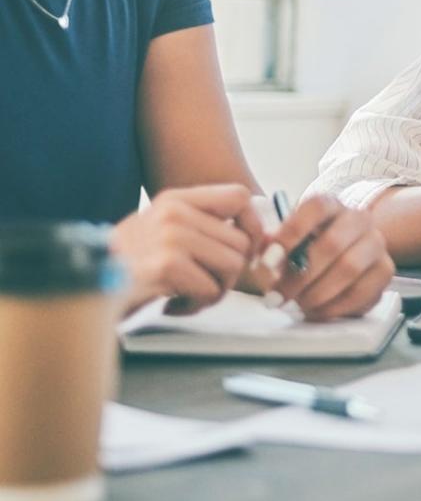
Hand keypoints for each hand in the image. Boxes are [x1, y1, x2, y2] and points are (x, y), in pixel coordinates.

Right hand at [110, 184, 263, 312]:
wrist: (83, 290)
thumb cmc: (126, 268)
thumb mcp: (162, 232)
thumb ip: (202, 228)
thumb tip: (257, 240)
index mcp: (175, 199)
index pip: (240, 196)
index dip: (253, 226)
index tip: (247, 249)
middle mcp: (173, 212)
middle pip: (241, 242)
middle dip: (229, 273)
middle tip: (203, 285)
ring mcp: (170, 236)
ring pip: (232, 267)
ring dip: (215, 291)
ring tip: (186, 295)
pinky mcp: (166, 264)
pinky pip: (211, 289)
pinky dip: (197, 304)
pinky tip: (172, 303)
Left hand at [257, 195, 394, 320]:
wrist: (340, 259)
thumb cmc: (306, 250)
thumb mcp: (285, 243)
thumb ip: (271, 248)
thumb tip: (265, 260)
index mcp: (331, 206)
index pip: (316, 207)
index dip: (291, 233)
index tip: (268, 261)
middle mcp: (359, 219)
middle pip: (333, 243)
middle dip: (300, 276)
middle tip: (278, 296)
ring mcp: (377, 244)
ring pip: (349, 269)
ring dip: (317, 293)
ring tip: (298, 305)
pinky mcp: (385, 271)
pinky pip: (361, 292)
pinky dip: (334, 307)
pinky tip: (316, 311)